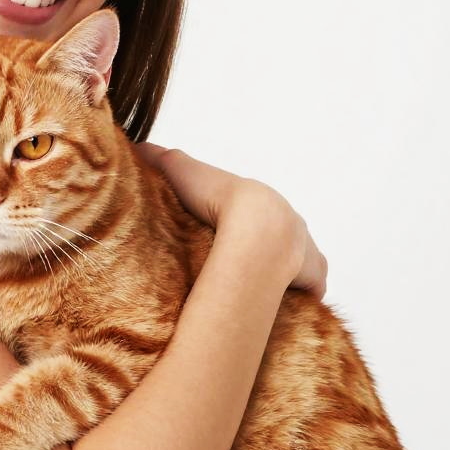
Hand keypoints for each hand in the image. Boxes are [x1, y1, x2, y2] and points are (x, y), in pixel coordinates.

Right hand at [134, 142, 327, 299]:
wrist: (252, 219)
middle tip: (240, 267)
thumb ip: (162, 160)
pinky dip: (300, 294)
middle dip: (267, 251)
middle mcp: (290, 220)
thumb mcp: (182, 170)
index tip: (226, 236)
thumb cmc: (216, 195)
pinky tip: (281, 305)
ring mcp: (305, 247)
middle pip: (282, 237)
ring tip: (260, 290)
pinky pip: (311, 287)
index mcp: (264, 200)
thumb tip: (137, 145)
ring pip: (300, 263)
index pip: (256, 212)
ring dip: (285, 273)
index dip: (241, 225)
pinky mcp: (313, 274)